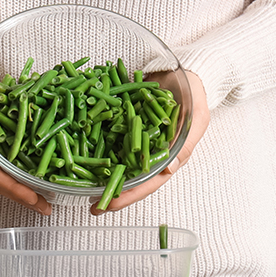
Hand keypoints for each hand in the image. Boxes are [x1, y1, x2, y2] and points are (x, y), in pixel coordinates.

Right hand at [0, 52, 52, 214]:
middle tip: (47, 207)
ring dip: (29, 182)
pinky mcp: (0, 130)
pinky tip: (48, 164)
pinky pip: (17, 150)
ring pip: (12, 169)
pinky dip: (32, 160)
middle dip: (25, 195)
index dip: (14, 190)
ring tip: (50, 194)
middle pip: (4, 179)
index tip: (34, 199)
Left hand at [91, 69, 208, 214]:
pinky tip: (79, 150)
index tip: (109, 206)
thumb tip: (169, 170)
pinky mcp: (124, 124)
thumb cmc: (195, 95)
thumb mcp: (196, 119)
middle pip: (129, 177)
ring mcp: (135, 138)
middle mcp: (149, 151)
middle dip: (111, 191)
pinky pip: (109, 135)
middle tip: (92, 205)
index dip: (129, 196)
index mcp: (168, 156)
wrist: (185, 70)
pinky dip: (95, 143)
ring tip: (81, 185)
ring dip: (99, 172)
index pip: (147, 182)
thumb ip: (184, 145)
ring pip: (116, 160)